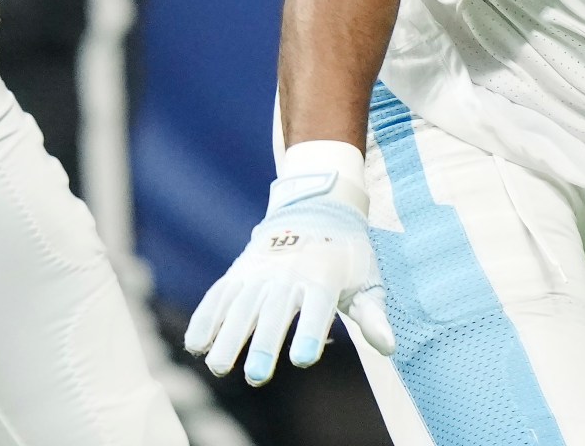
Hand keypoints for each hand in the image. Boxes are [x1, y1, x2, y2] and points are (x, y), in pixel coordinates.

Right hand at [184, 140, 394, 384]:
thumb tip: (388, 347)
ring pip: (241, 305)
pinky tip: (195, 345)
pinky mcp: (239, 272)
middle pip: (274, 311)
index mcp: (323, 275)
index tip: (304, 358)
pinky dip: (206, 318)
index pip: (317, 306)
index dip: (310, 331)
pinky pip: (219, 295)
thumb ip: (372, 316)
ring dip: (228, 336)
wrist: (317, 208)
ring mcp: (260, 272)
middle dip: (264, 344)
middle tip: (257, 377)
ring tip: (218, 366)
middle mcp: (289, 273)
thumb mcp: (366, 280)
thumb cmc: (346, 255)